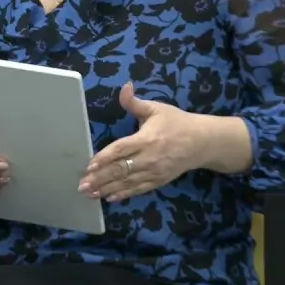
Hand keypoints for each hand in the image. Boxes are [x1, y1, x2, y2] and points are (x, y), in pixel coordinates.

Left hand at [78, 82, 206, 201]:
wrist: (202, 142)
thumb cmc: (176, 122)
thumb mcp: (156, 108)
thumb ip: (135, 102)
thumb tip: (125, 86)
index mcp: (146, 139)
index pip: (121, 149)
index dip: (104, 158)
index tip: (89, 165)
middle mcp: (149, 158)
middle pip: (121, 170)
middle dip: (100, 178)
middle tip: (82, 185)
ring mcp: (154, 172)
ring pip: (127, 183)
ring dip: (107, 189)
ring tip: (89, 193)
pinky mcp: (158, 181)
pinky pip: (138, 189)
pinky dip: (123, 194)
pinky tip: (109, 198)